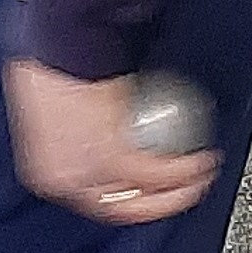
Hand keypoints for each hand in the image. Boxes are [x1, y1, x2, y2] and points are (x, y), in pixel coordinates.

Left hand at [3, 59, 220, 224]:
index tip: (149, 189)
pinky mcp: (112, 159)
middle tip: (185, 188)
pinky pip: (160, 172)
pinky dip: (187, 169)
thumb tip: (103, 127)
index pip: (94, 198)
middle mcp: (66, 181)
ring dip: (182, 189)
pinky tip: (204, 161)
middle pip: (121, 207)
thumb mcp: (58, 106)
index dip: (128, 196)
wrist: (56, 45)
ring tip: (202, 173)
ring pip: (145, 195)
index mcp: (47, 171)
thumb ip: (79, 127)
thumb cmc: (52, 64)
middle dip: (160, 203)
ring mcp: (88, 173)